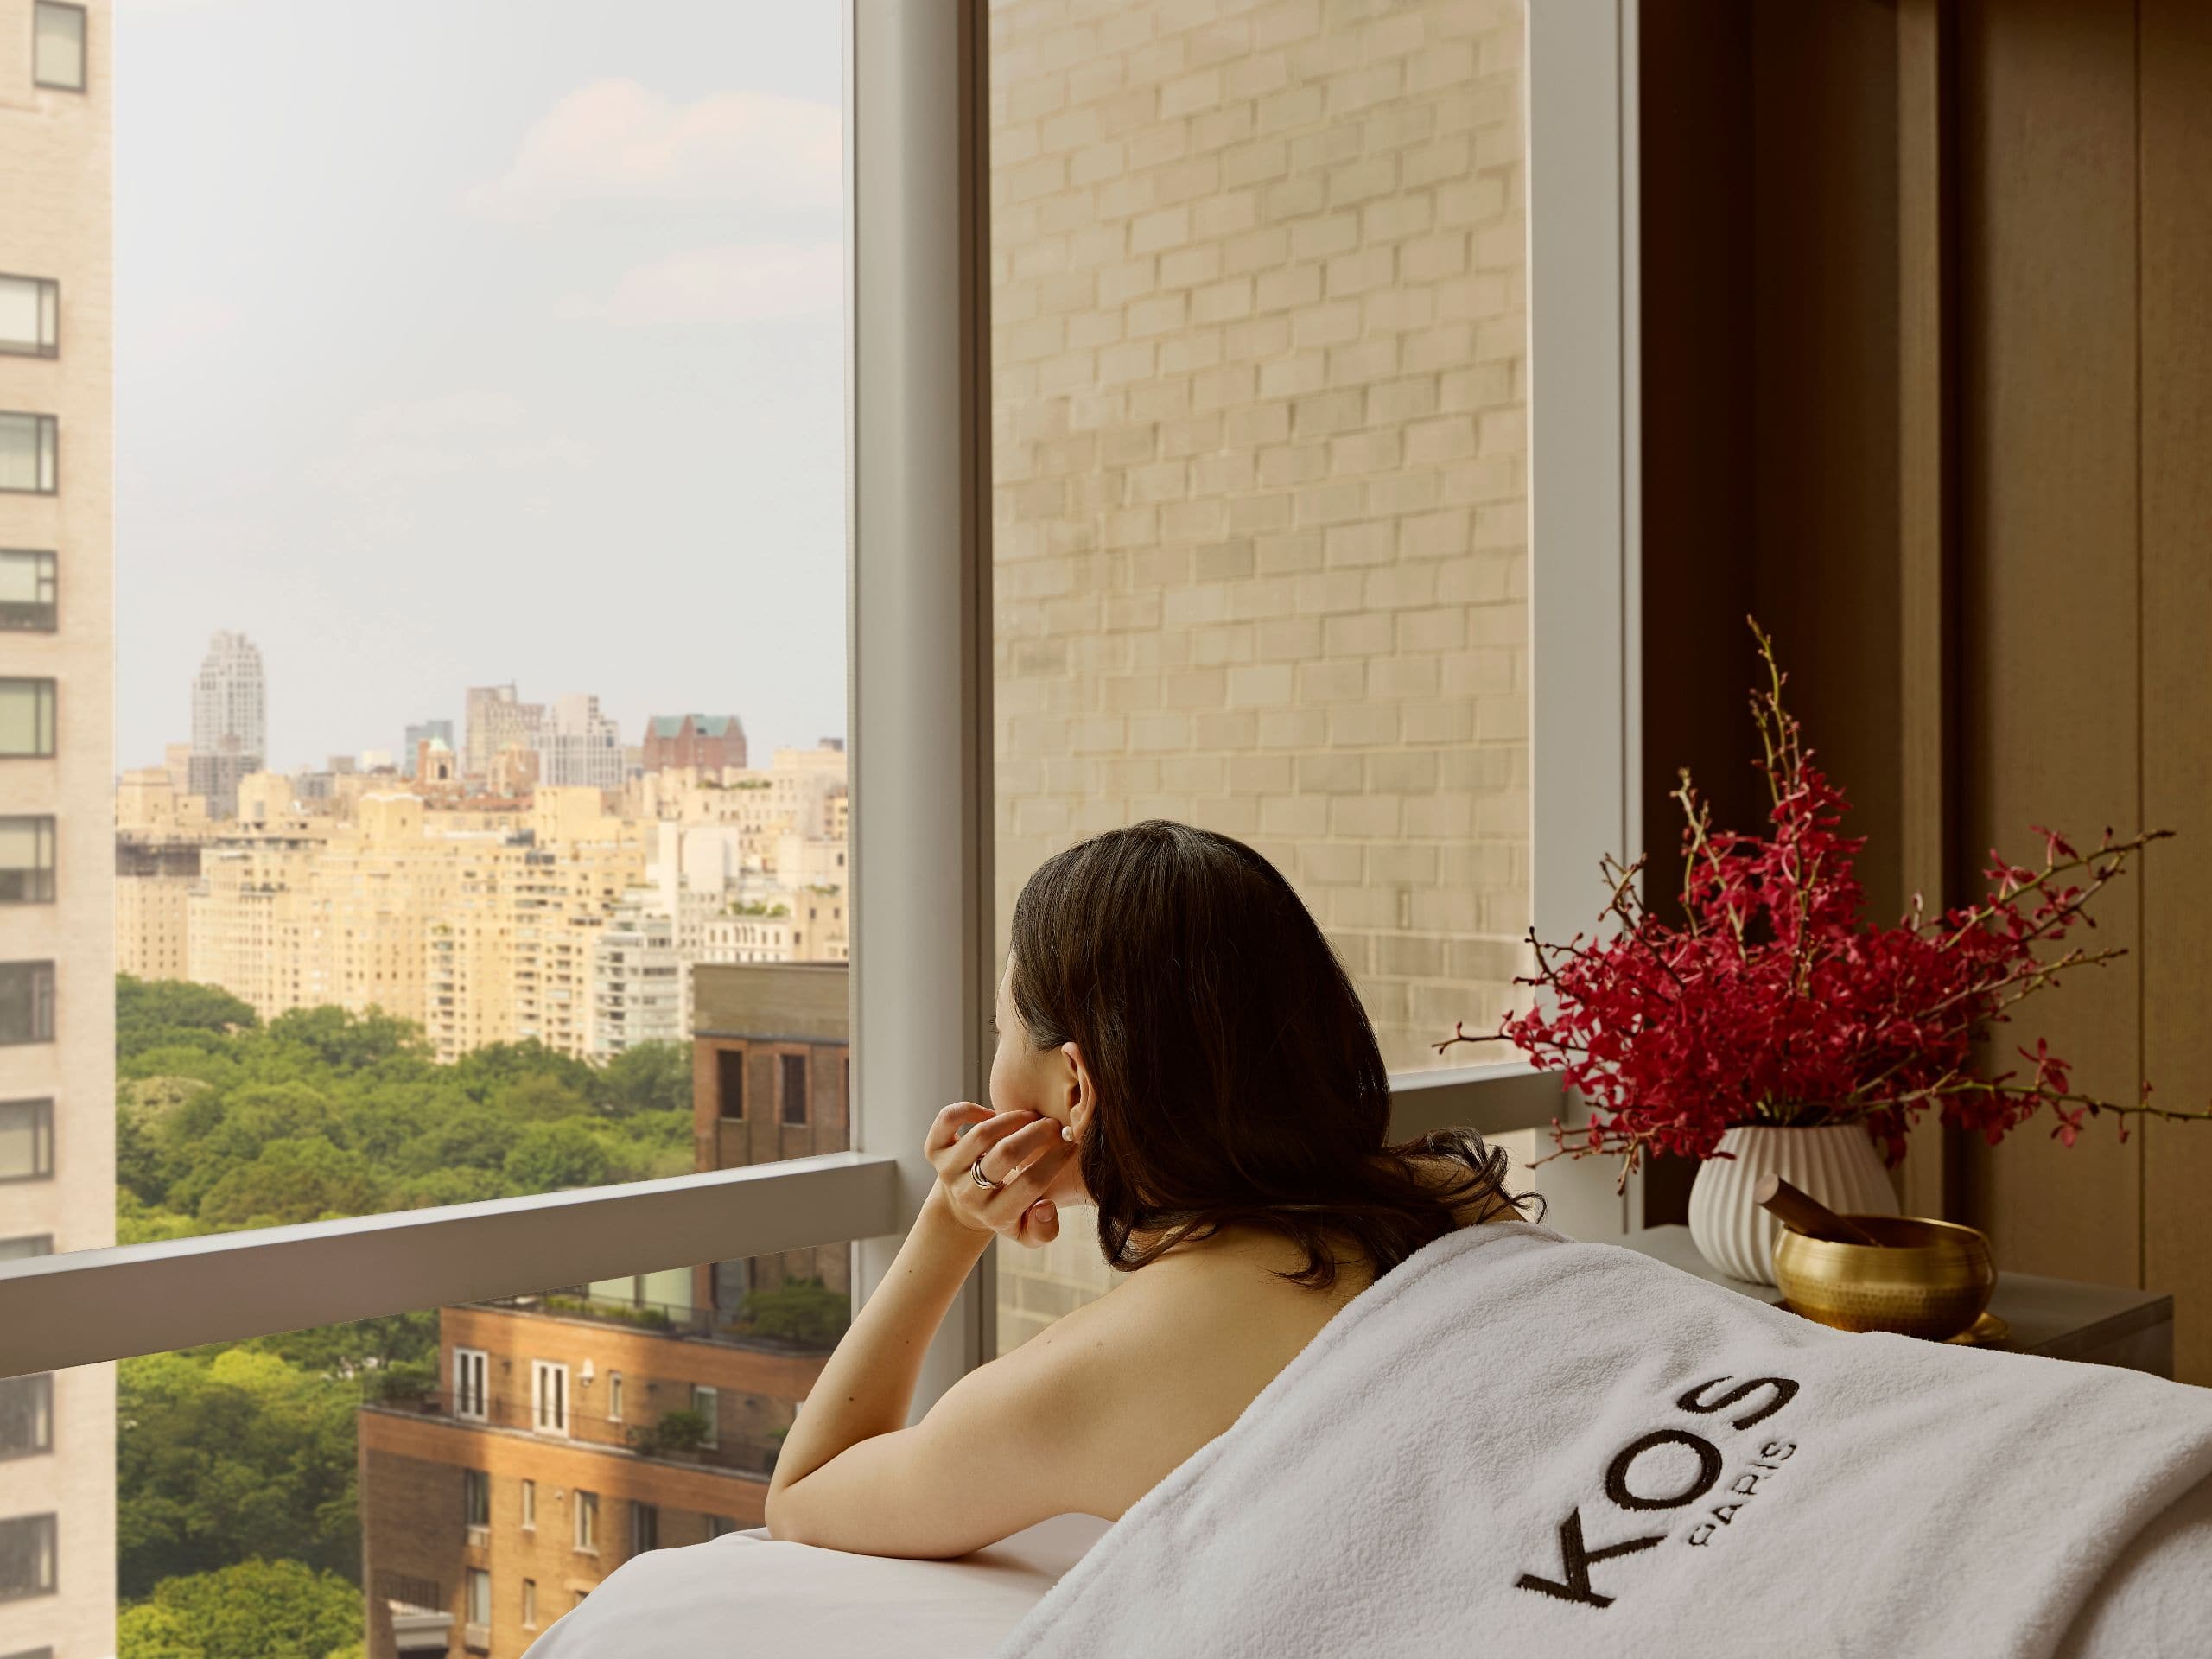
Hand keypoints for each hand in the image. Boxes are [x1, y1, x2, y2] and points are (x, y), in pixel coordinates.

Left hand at [925, 1102, 1070, 1247]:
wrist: (963, 1207)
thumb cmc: (1006, 1212)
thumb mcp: (1026, 1231)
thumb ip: (1044, 1230)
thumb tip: (1046, 1207)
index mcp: (995, 1216)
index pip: (1031, 1184)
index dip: (1055, 1159)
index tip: (1070, 1143)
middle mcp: (968, 1194)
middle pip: (1006, 1154)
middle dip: (1037, 1133)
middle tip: (1054, 1125)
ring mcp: (948, 1171)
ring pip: (981, 1134)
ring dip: (1012, 1119)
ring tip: (1030, 1117)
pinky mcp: (935, 1150)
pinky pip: (948, 1120)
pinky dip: (969, 1109)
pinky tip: (990, 1114)